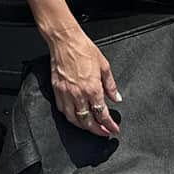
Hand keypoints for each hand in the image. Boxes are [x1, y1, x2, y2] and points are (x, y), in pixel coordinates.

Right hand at [46, 22, 120, 137]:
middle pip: (88, 121)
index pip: (102, 114)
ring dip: (84, 127)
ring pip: (74, 119)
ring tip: (91, 128)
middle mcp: (79, 94)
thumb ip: (111, 85)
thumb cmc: (84, 49)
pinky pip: (63, 110)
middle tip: (104, 132)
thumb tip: (117, 98)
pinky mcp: (57, 90)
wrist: (65, 40)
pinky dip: (70, 117)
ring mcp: (66, 93)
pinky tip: (75, 117)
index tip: (113, 129)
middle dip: (98, 130)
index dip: (109, 125)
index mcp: (92, 88)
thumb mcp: (104, 65)